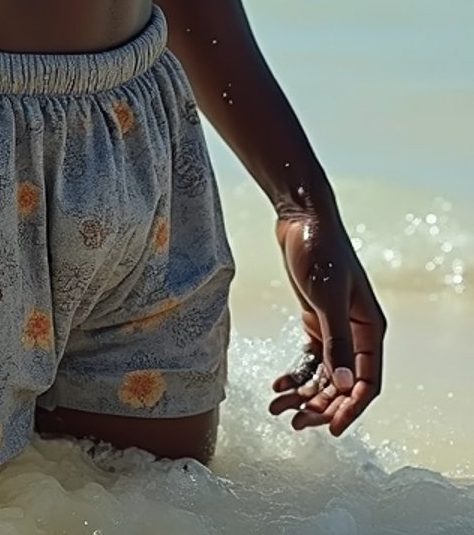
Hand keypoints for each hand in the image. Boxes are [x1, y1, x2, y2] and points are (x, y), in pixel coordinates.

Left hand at [270, 206, 385, 435]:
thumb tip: (343, 385)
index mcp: (370, 330)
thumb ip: (336, 342)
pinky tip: (278, 385)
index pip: (367, 382)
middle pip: (343, 384)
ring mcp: (335, 328)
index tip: (329, 429)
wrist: (301, 217)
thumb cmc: (320, 251)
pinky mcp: (315, 320)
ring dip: (304, 394)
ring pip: (324, 374)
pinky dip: (296, 374)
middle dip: (321, 405)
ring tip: (277, 407)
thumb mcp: (328, 298)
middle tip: (295, 423)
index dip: (351, 409)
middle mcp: (356, 333)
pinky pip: (309, 358)